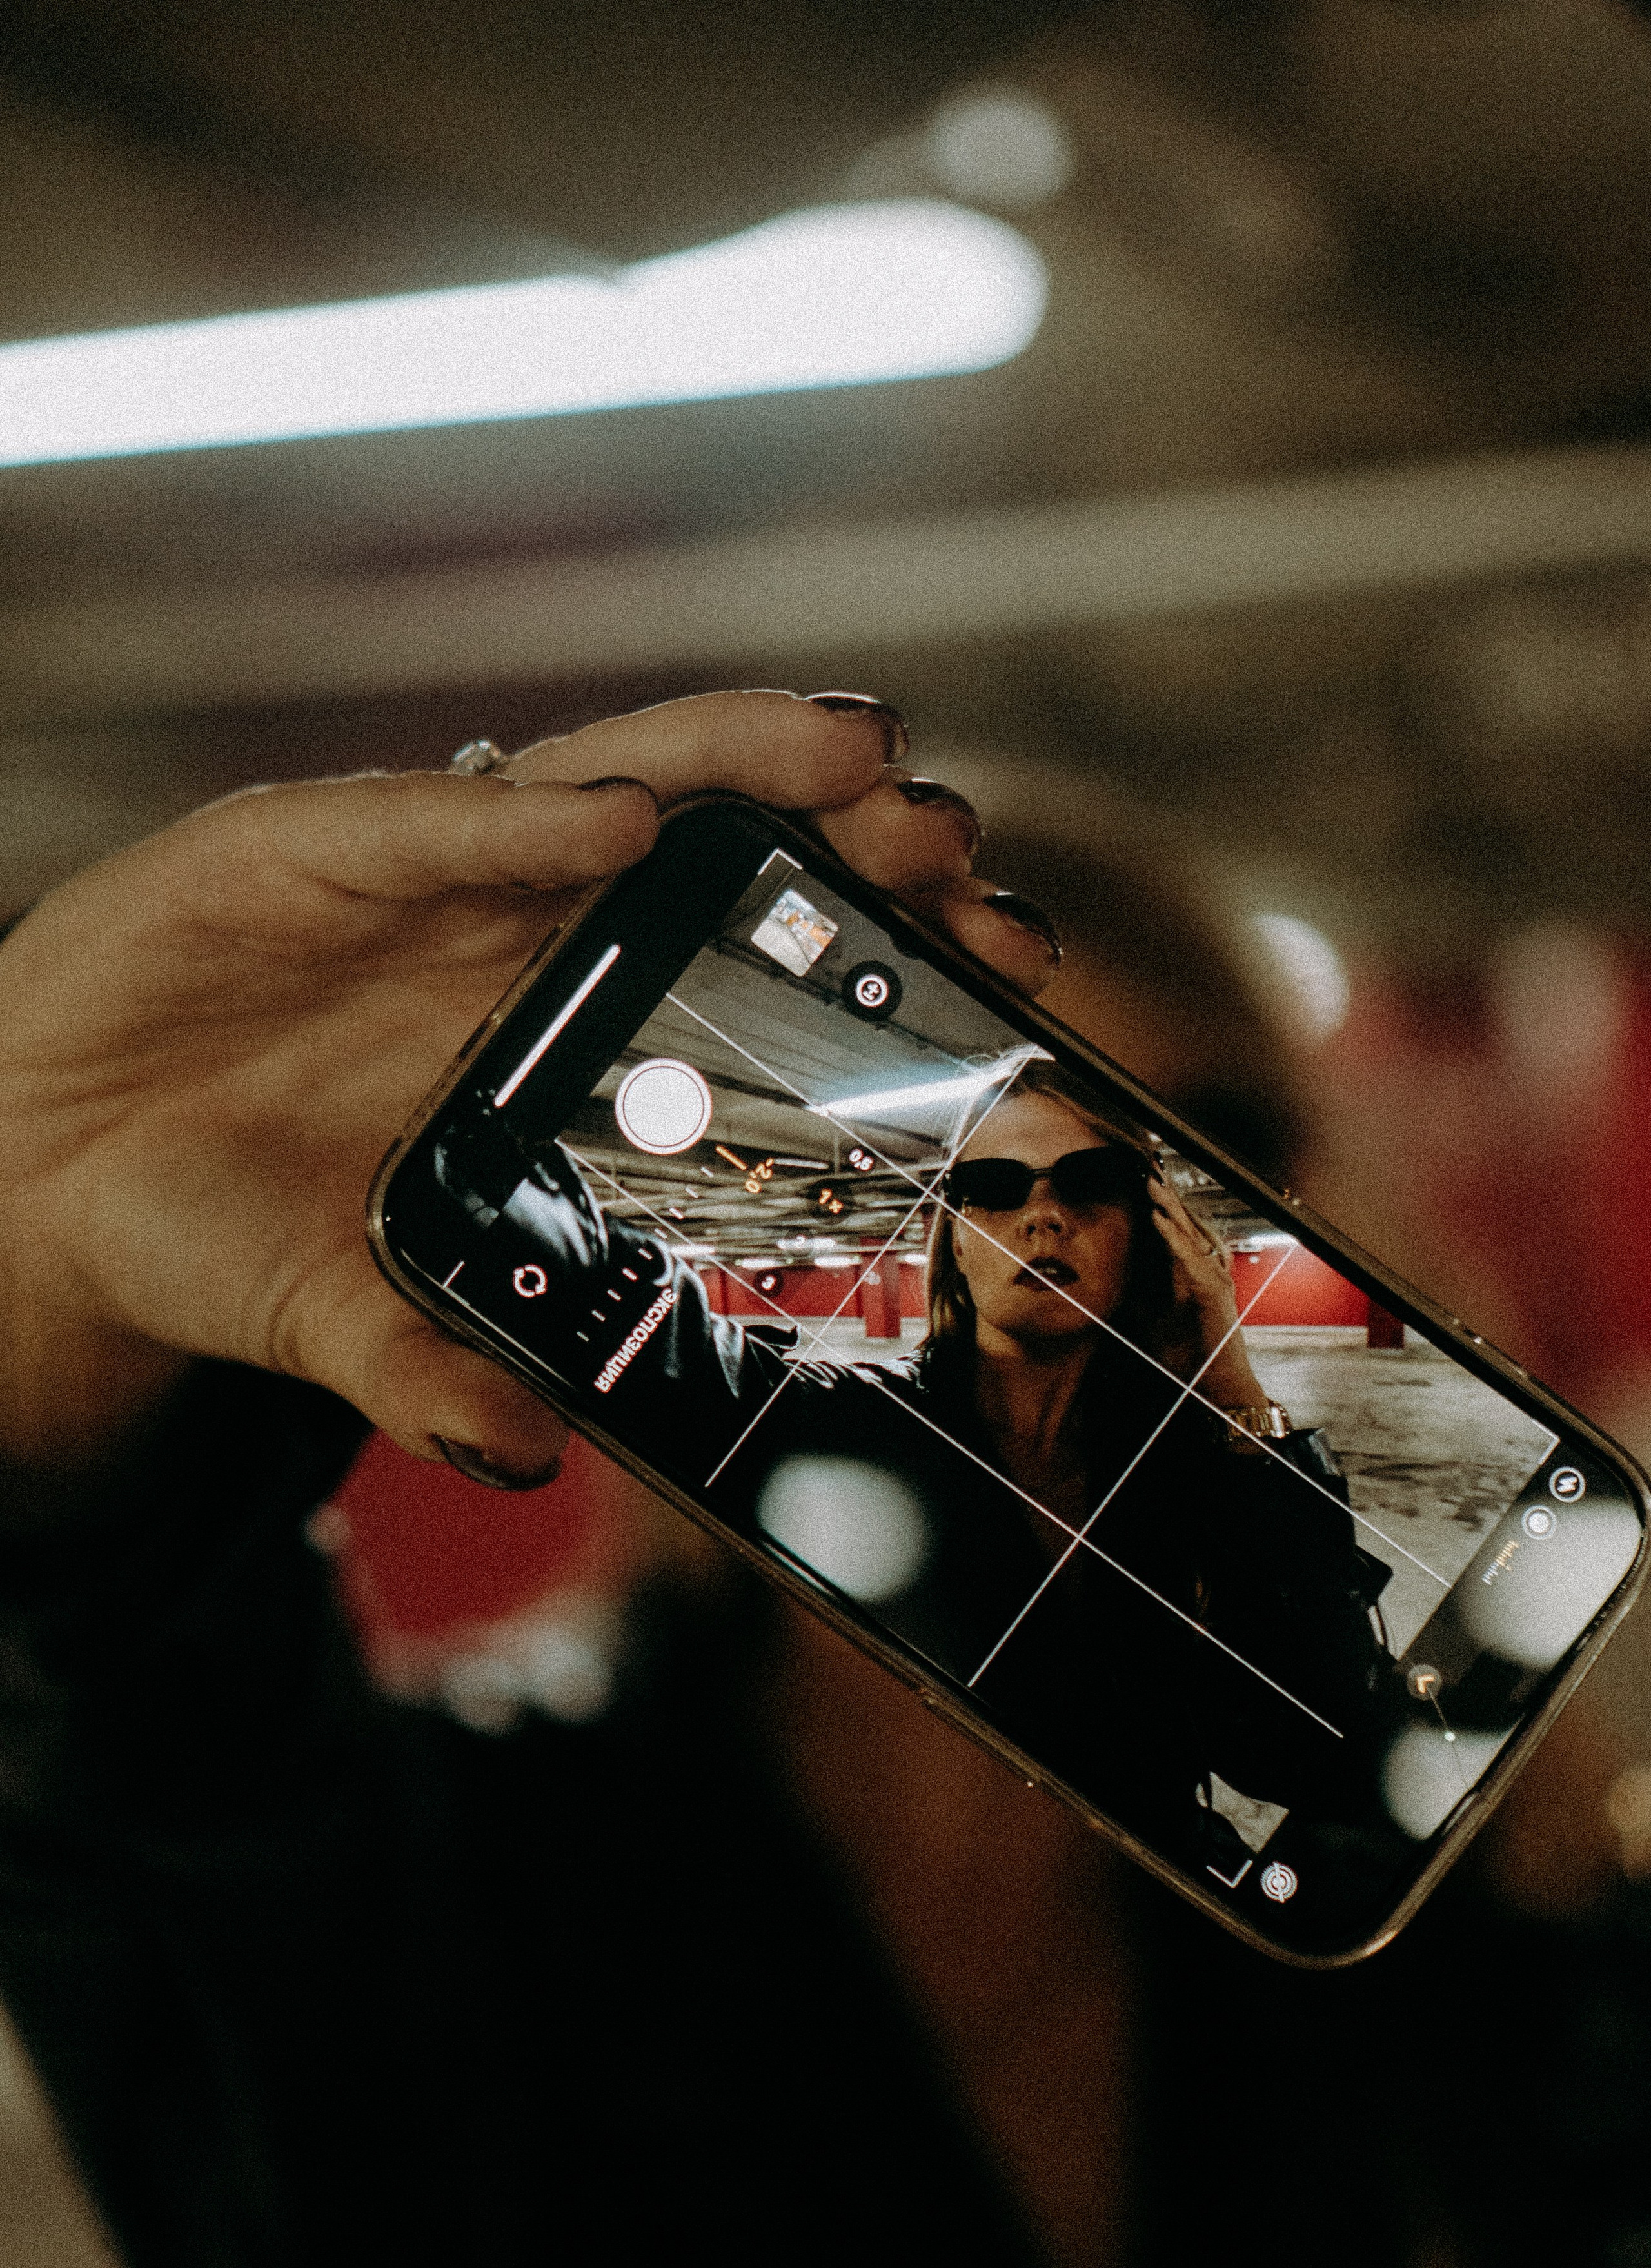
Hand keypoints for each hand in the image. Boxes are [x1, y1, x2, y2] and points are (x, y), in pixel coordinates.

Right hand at [0, 692, 1056, 1496]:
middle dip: (843, 833)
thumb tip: (531, 1457)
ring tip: (851, 756)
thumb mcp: (336, 1315)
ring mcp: (417, 878)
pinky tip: (610, 817)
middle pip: (716, 852)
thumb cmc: (223, 1226)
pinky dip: (511, 816)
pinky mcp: (296, 845)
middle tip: (952, 842)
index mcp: (562, 1032)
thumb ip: (429, 1370)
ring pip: (603, 783)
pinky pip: (419, 822)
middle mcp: (515, 933)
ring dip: (729, 761)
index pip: (747, 967)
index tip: (1003, 954)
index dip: (874, 951)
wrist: (48, 1165)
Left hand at [1146, 1174, 1266, 1412]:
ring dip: (1169, 1208)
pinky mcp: (1213, 1290)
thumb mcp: (1150, 1321)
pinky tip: (1159, 1220)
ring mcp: (1212, 1277)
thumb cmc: (1187, 1355)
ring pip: (1189, 1234)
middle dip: (1164, 1197)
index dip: (1156, 1206)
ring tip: (1150, 1184)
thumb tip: (1109, 1280)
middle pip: (1182, 1224)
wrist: (1213, 1385)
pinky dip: (1174, 1237)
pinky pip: (1191, 1257)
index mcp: (1189, 1273)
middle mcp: (1204, 1269)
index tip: (1137, 1182)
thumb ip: (1137, 1296)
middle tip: (1145, 1169)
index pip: (1171, 1232)